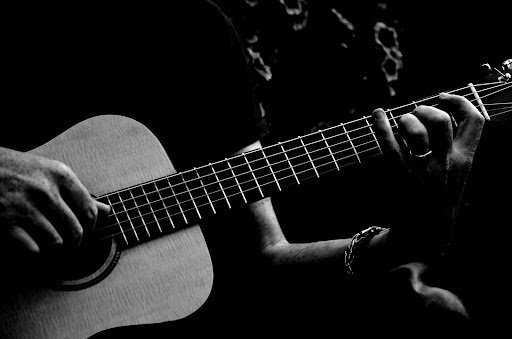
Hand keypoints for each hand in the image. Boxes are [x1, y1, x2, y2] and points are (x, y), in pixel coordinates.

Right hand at [0, 147, 109, 254]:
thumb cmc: (14, 170)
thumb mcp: (48, 172)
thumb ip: (77, 193)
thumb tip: (107, 211)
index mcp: (59, 175)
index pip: (90, 212)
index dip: (90, 228)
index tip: (83, 231)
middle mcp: (45, 190)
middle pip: (76, 232)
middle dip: (73, 244)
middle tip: (66, 245)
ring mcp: (24, 208)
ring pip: (57, 243)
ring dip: (53, 250)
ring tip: (48, 246)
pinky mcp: (4, 224)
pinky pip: (34, 251)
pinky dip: (34, 254)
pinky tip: (29, 247)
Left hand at [372, 93, 483, 256]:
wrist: (425, 235)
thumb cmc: (437, 200)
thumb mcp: (456, 175)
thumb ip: (453, 149)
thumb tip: (436, 117)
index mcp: (465, 161)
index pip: (474, 121)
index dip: (459, 101)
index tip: (441, 97)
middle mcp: (447, 164)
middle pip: (441, 121)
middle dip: (424, 110)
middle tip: (413, 114)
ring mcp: (424, 170)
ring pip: (417, 131)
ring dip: (405, 119)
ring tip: (398, 122)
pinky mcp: (401, 177)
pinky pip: (390, 146)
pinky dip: (380, 125)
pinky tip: (375, 114)